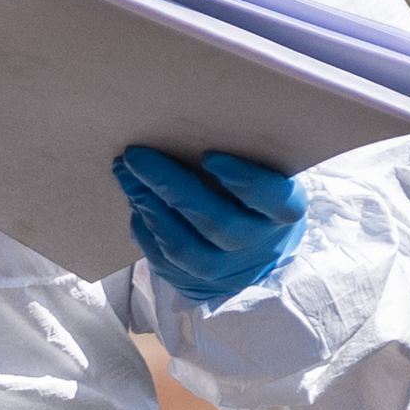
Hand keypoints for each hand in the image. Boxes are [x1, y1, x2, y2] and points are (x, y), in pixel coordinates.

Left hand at [114, 148, 308, 306]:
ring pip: (183, 245)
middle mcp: (257, 245)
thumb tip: (182, 127)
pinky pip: (163, 259)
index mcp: (283, 212)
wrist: (253, 253)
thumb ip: (241, 155)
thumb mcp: (262, 175)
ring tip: (126, 174)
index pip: (273, 199)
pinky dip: (144, 227)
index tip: (210, 156)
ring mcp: (226, 270)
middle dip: (170, 185)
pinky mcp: (194, 282)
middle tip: (137, 155)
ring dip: (148, 205)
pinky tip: (135, 200)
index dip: (245, 180)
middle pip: (216, 221)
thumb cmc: (252, 197)